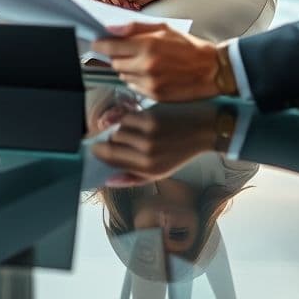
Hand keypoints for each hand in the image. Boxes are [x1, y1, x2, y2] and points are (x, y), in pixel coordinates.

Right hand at [90, 105, 230, 184]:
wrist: (204, 128)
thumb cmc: (181, 150)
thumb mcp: (160, 171)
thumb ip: (133, 178)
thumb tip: (108, 180)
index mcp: (150, 170)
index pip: (112, 161)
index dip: (100, 154)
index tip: (95, 149)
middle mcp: (147, 154)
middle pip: (112, 144)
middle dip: (111, 141)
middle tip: (119, 139)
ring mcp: (148, 135)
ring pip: (118, 130)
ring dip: (121, 130)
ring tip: (134, 131)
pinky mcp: (150, 117)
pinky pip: (127, 118)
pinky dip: (129, 119)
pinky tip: (140, 121)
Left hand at [91, 22, 219, 101]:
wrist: (211, 70)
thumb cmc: (188, 47)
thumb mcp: (163, 29)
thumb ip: (134, 28)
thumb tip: (111, 29)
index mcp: (148, 46)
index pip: (111, 47)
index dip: (101, 44)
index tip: (97, 43)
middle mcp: (146, 66)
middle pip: (114, 63)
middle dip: (116, 56)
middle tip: (125, 51)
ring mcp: (150, 83)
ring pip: (122, 76)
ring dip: (126, 68)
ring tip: (142, 61)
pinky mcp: (154, 96)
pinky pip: (133, 86)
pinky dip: (136, 79)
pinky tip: (149, 73)